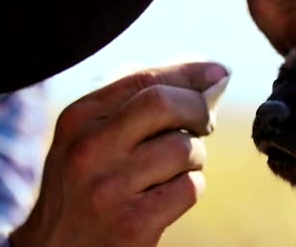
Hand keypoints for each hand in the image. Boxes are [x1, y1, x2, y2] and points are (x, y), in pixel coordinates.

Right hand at [10, 62, 229, 246]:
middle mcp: (90, 149)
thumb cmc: (82, 187)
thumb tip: (202, 76)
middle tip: (204, 124)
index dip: (188, 73)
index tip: (216, 73)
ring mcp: (110, 187)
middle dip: (198, 110)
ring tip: (175, 168)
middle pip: (166, 104)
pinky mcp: (133, 223)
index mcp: (79, 119)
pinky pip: (190, 187)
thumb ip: (131, 107)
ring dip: (194, 157)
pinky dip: (191, 187)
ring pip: (185, 148)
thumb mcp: (87, 139)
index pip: (143, 79)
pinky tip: (170, 194)